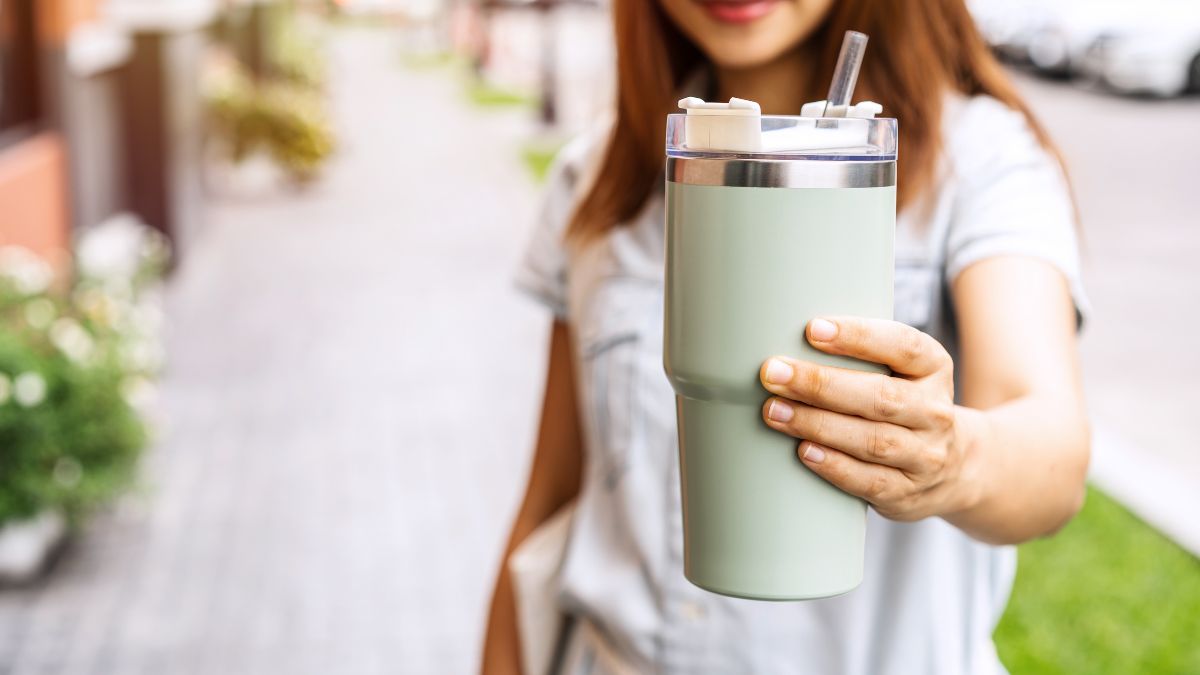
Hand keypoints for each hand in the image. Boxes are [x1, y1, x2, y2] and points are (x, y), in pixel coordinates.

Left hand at [759, 316, 979, 521]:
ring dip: (817, 424)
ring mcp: (924, 456)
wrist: (953, 468)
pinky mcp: (906, 493)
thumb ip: (860, 356)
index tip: (812, 329)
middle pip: (880, 397)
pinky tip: (803, 450)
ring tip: (774, 411)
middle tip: (774, 373)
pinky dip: (833, 465)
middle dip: (821, 384)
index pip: (903, 346)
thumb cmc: (904, 406)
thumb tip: (785, 335)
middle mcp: (934, 412)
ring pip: (872, 440)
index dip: (858, 336)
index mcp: (934, 369)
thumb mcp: (901, 372)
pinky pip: (869, 481)